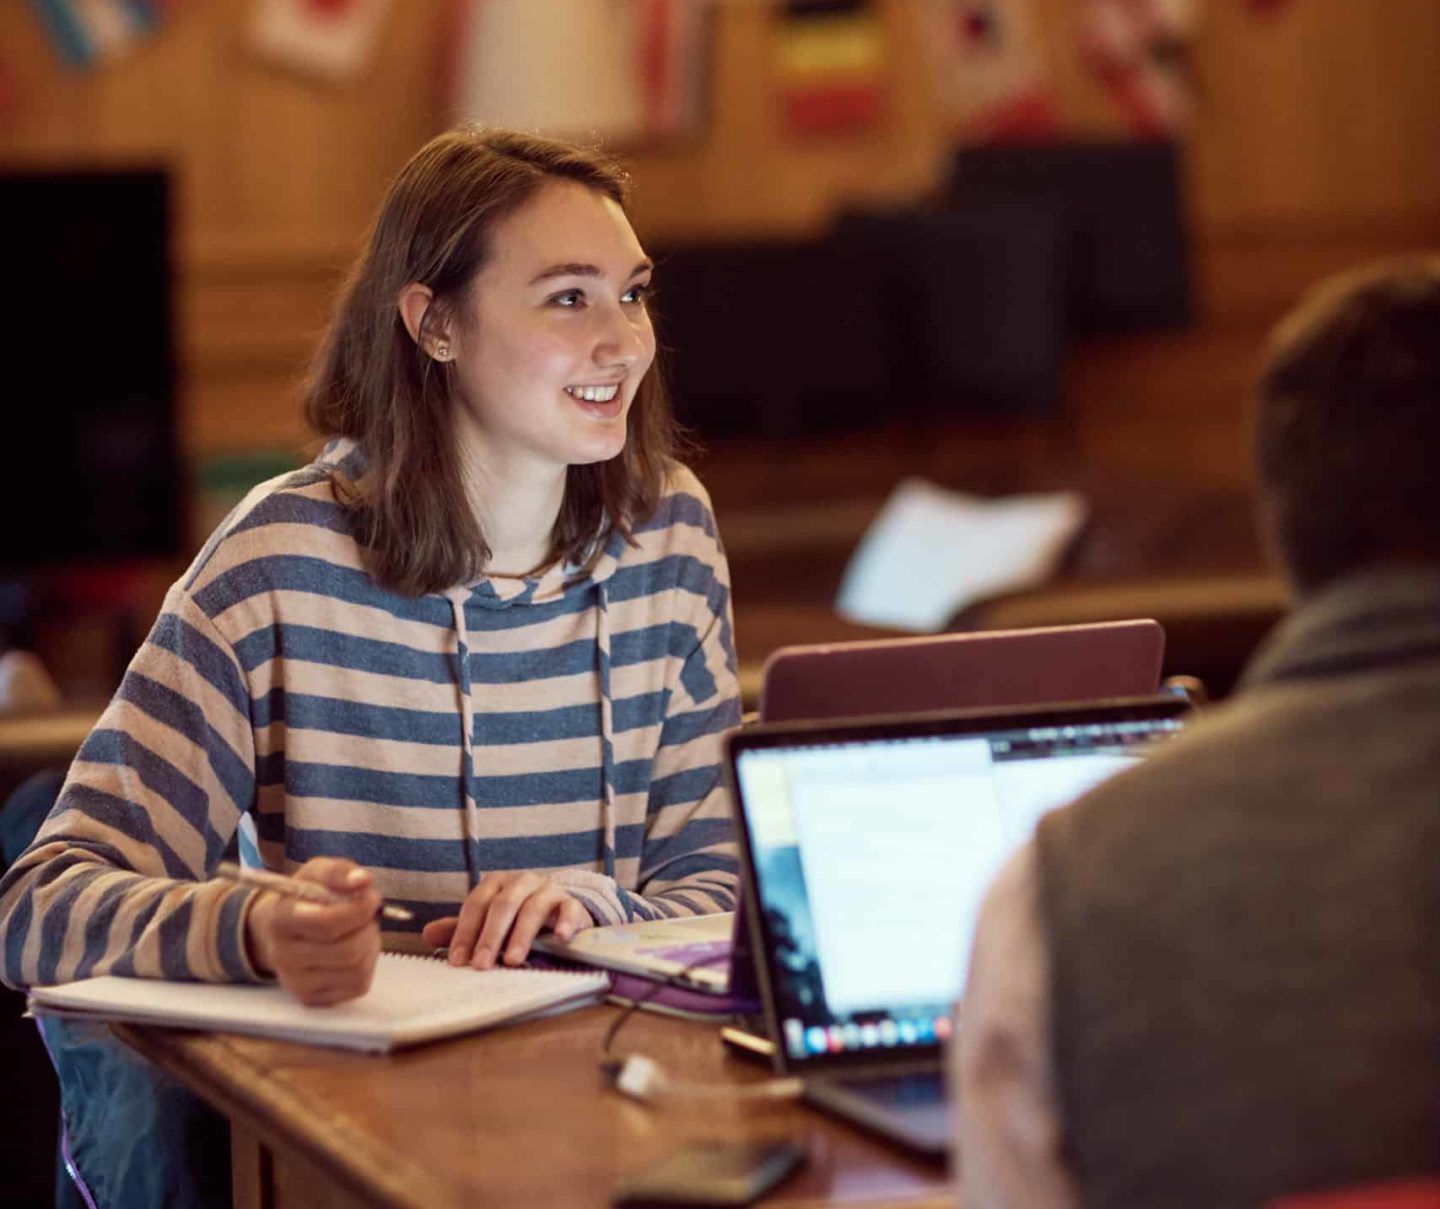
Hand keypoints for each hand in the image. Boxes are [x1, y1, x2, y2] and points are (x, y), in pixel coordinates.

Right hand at [243, 858, 381, 1005]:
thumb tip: (363, 881)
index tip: (371, 898)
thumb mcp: (318, 873)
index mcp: (282, 919)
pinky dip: (367, 965)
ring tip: (360, 930)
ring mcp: (296, 982)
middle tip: (368, 915)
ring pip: (357, 969)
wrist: (281, 930)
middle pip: (347, 951)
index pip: (326, 924)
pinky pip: (358, 986)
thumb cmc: (305, 897)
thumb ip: (340, 872)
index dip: (358, 910)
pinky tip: (356, 950)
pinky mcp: (312, 998)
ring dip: (370, 945)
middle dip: (368, 928)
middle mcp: (284, 955)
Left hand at [422, 871, 589, 969]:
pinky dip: (565, 921)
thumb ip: (463, 928)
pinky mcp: (573, 902)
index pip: (476, 904)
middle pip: (503, 905)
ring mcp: (549, 889)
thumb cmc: (519, 918)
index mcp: (497, 884)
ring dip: (521, 935)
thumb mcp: (490, 922)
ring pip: (533, 907)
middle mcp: (522, 881)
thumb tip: (427, 933)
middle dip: (490, 936)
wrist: (562, 910)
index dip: (465, 932)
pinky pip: (570, 908)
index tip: (457, 960)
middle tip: (481, 965)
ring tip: (512, 960)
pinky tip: (560, 937)